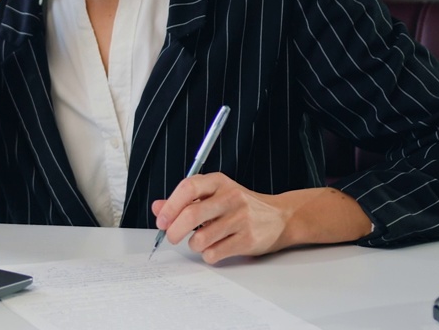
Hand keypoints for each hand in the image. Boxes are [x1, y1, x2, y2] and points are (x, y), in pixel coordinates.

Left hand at [151, 175, 371, 263]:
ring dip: (194, 245)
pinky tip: (215, 248)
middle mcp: (230, 197)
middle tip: (171, 237)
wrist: (280, 217)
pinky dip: (208, 255)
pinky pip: (215, 253)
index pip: (188, 188)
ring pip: (201, 238)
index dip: (170, 205)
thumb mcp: (214, 195)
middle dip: (174, 230)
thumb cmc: (241, 205)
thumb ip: (185, 201)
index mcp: (218, 182)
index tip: (161, 220)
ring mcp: (241, 218)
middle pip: (192, 215)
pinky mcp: (248, 239)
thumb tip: (157, 208)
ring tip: (200, 241)